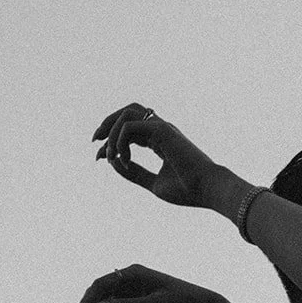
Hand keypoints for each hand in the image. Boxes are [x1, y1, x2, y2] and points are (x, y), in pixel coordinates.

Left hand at [93, 104, 221, 208]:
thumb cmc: (186, 190)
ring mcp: (162, 127)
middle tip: (95, 142)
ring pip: (126, 113)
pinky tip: (124, 160)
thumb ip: (134, 173)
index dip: (110, 142)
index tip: (100, 159)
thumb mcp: (153, 183)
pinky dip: (119, 141)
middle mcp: (161, 130)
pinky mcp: (161, 129)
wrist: (207, 189)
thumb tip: (112, 163)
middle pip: (127, 112)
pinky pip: (129, 125)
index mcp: (160, 141)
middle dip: (106, 123)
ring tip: (109, 154)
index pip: (129, 130)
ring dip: (111, 131)